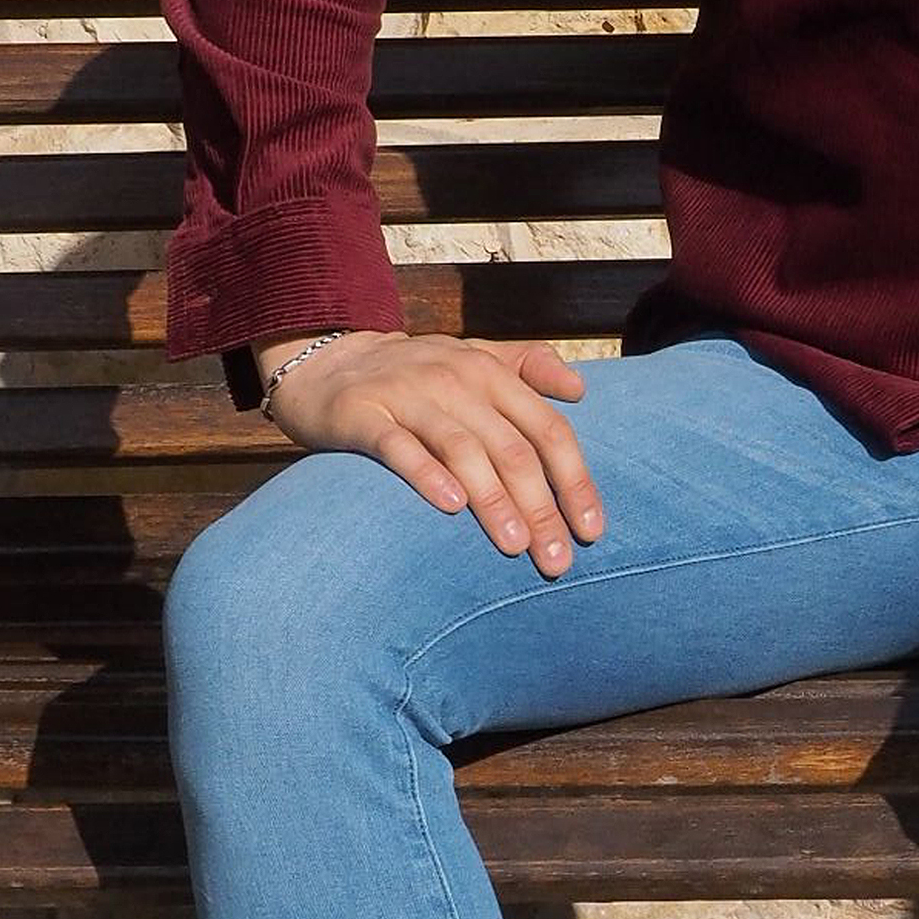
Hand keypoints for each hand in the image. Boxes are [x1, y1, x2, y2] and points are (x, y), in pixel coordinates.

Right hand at [257, 330, 605, 574]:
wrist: (326, 364)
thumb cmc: (415, 374)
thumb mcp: (474, 358)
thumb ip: (529, 367)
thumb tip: (580, 387)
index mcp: (490, 372)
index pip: (547, 429)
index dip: (575, 480)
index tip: (592, 531)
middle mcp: (455, 380)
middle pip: (511, 449)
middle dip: (541, 507)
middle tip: (557, 561)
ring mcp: (408, 395)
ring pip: (462, 449)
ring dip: (494, 500)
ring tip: (515, 546)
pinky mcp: (364, 414)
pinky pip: (399, 447)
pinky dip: (427, 474)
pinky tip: (451, 506)